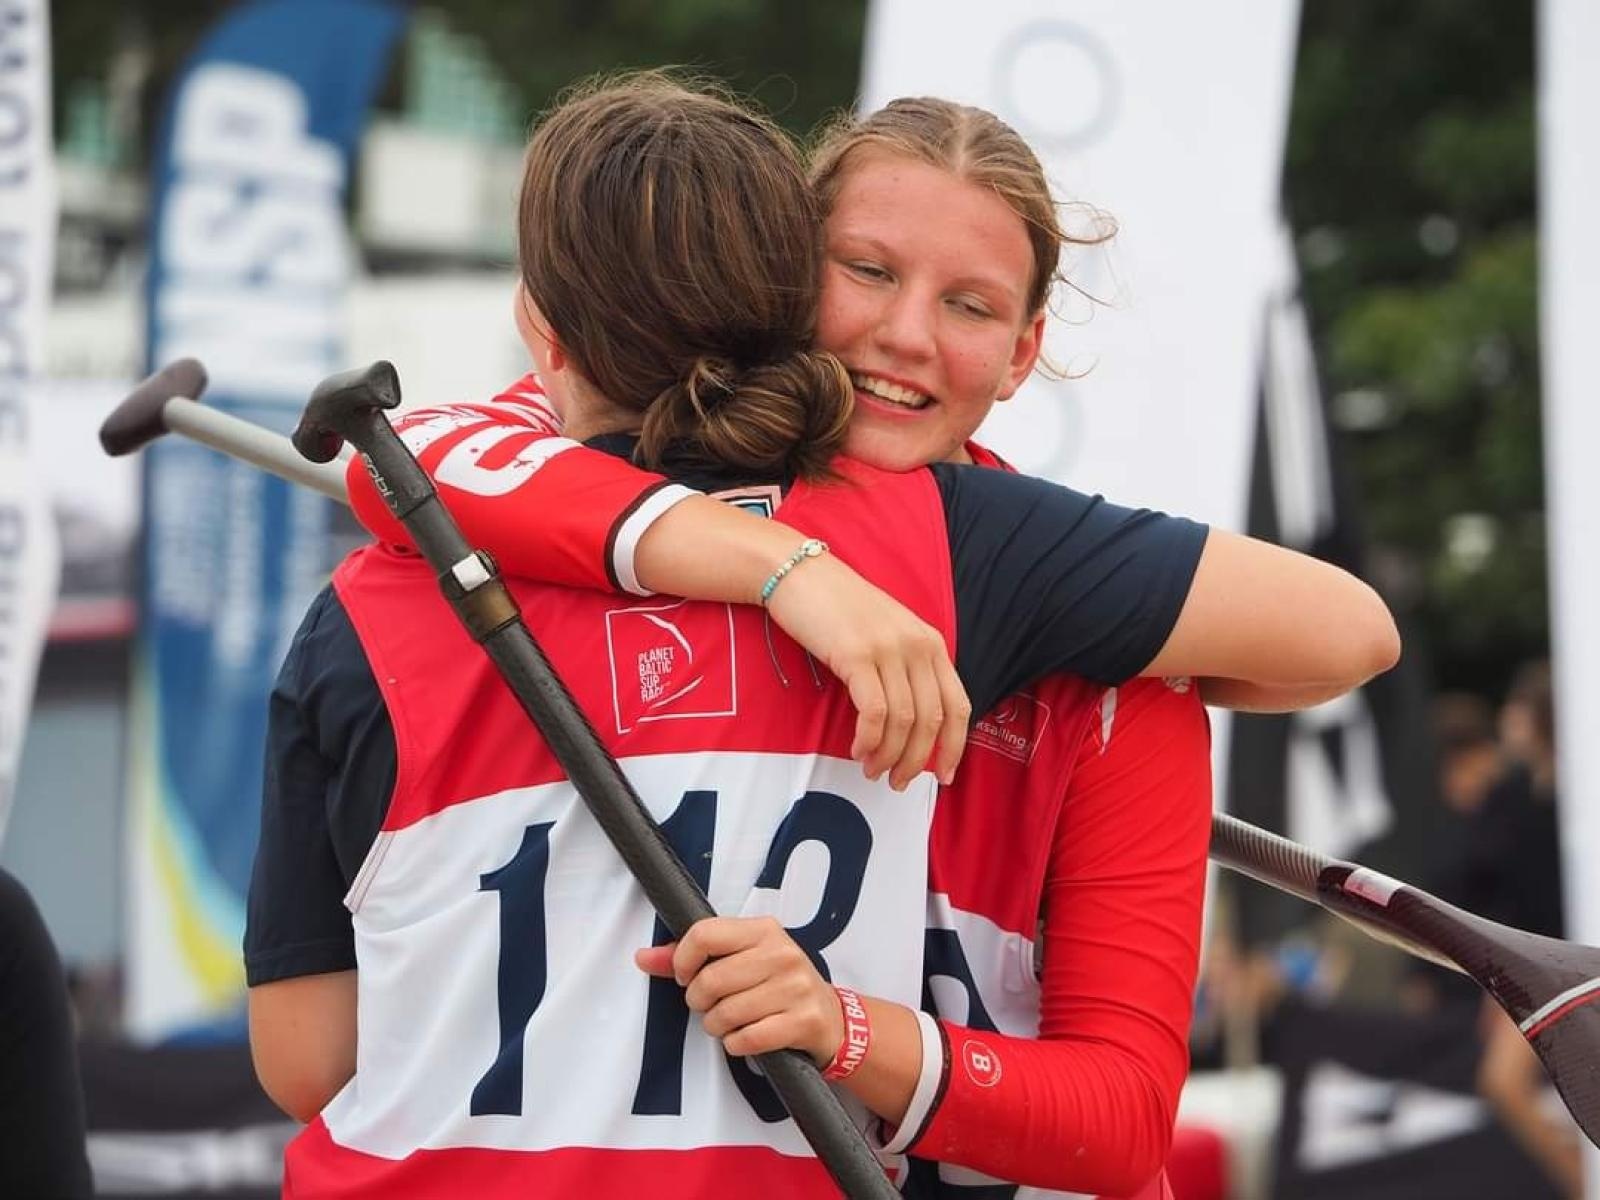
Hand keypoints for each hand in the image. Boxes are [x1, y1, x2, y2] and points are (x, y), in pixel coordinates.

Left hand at [635, 916, 843, 1065]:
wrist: (831, 1018)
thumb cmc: (777, 985)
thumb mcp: (742, 960)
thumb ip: (690, 957)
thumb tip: (642, 957)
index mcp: (763, 930)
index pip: (704, 934)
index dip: (682, 960)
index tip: (685, 976)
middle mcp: (782, 953)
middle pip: (710, 980)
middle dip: (699, 1002)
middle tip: (709, 1006)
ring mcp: (796, 987)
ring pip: (726, 1013)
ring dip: (717, 1027)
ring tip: (728, 1023)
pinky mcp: (803, 1021)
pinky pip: (747, 1039)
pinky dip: (737, 1044)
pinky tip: (745, 1037)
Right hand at [765, 553, 969, 788]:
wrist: (800, 574)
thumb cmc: (838, 608)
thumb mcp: (886, 633)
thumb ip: (905, 668)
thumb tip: (910, 724)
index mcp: (931, 642)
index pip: (958, 705)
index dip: (955, 747)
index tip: (944, 776)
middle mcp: (917, 645)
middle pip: (932, 720)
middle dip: (917, 761)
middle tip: (898, 782)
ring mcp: (889, 648)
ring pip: (903, 720)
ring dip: (889, 755)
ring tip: (872, 771)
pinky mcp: (857, 654)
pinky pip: (874, 711)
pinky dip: (869, 739)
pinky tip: (857, 749)